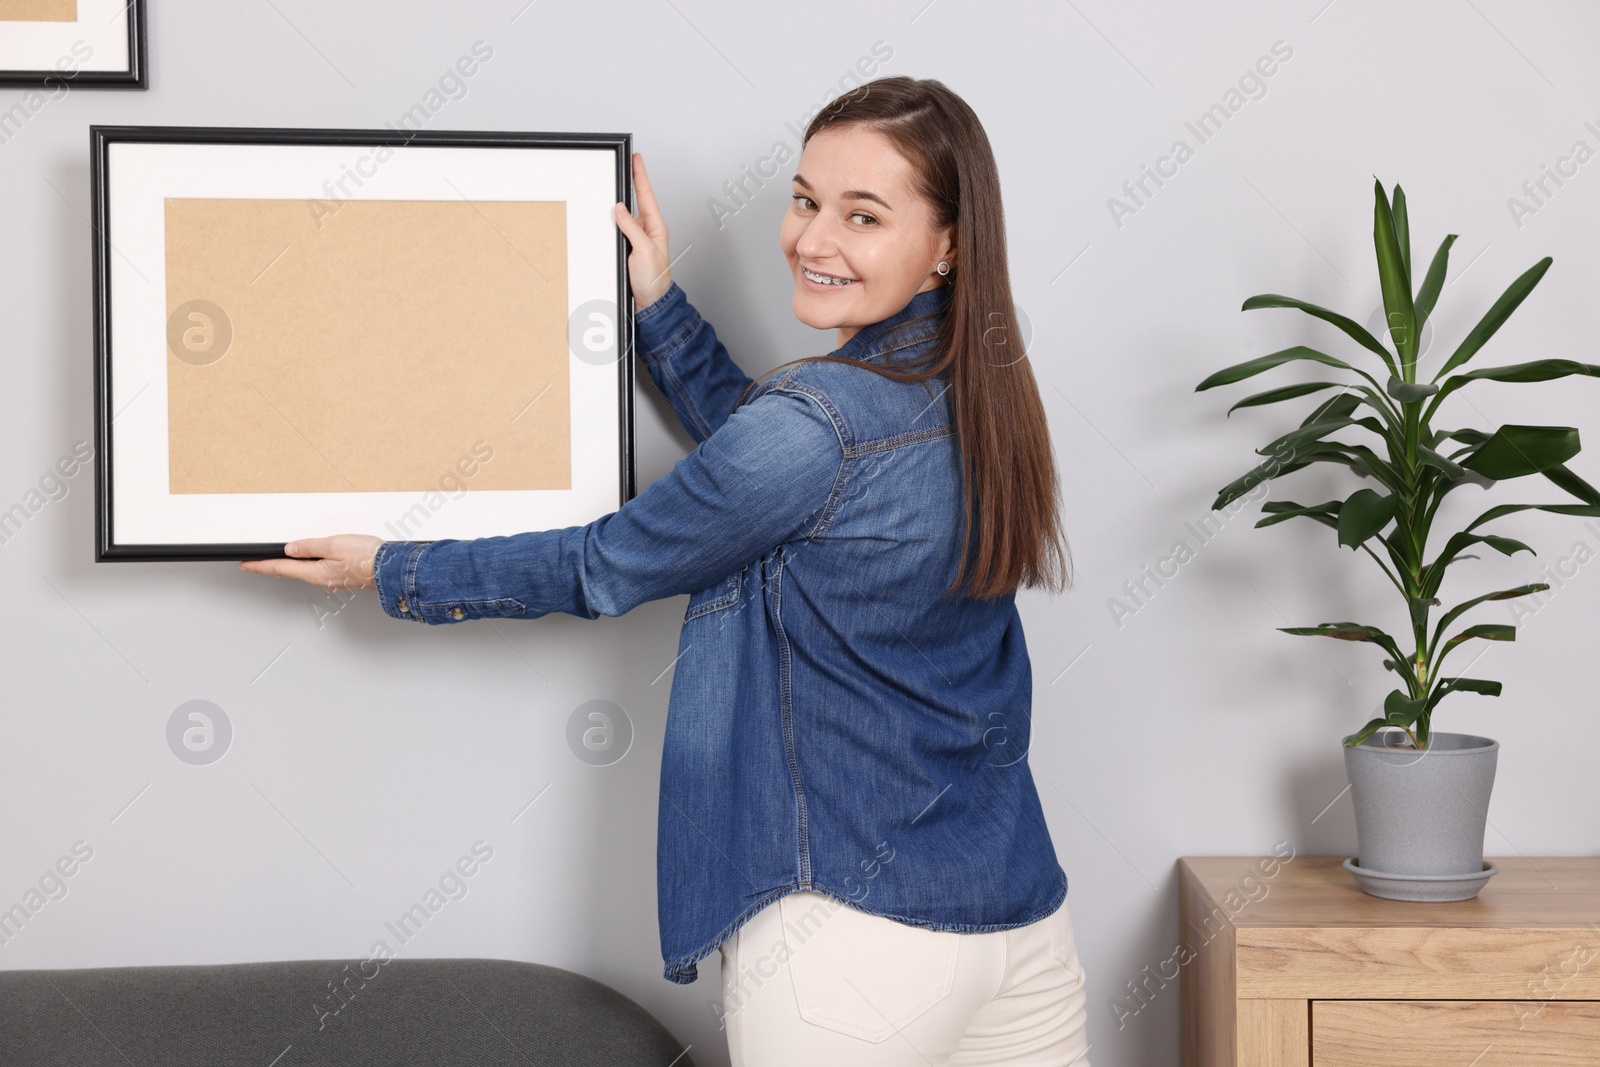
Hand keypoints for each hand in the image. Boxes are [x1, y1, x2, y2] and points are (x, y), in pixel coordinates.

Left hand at [238, 534, 381, 592]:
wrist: (393, 569)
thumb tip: (291, 548)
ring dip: (292, 565)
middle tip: (257, 562)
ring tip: (280, 559)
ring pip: (306, 571)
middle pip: (291, 572)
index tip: (245, 564)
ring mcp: (334, 580)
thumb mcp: (334, 544)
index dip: (260, 565)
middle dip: (273, 566)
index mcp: (316, 572)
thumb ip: (310, 546)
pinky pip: (321, 570)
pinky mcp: (345, 577)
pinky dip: (310, 564)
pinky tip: (312, 559)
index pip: (280, 568)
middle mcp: (323, 579)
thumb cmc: (368, 558)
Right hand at [612, 152, 672, 307]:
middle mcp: (647, 230)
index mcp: (656, 227)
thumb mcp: (644, 250)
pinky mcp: (627, 247)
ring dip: (617, 203)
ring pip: (624, 214)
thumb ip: (632, 228)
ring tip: (612, 185)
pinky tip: (605, 215)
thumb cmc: (653, 280)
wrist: (649, 302)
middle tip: (624, 163)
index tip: (636, 158)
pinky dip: (611, 220)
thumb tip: (620, 208)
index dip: (641, 175)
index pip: (646, 195)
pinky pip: (618, 228)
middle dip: (630, 182)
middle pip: (636, 200)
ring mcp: (636, 238)